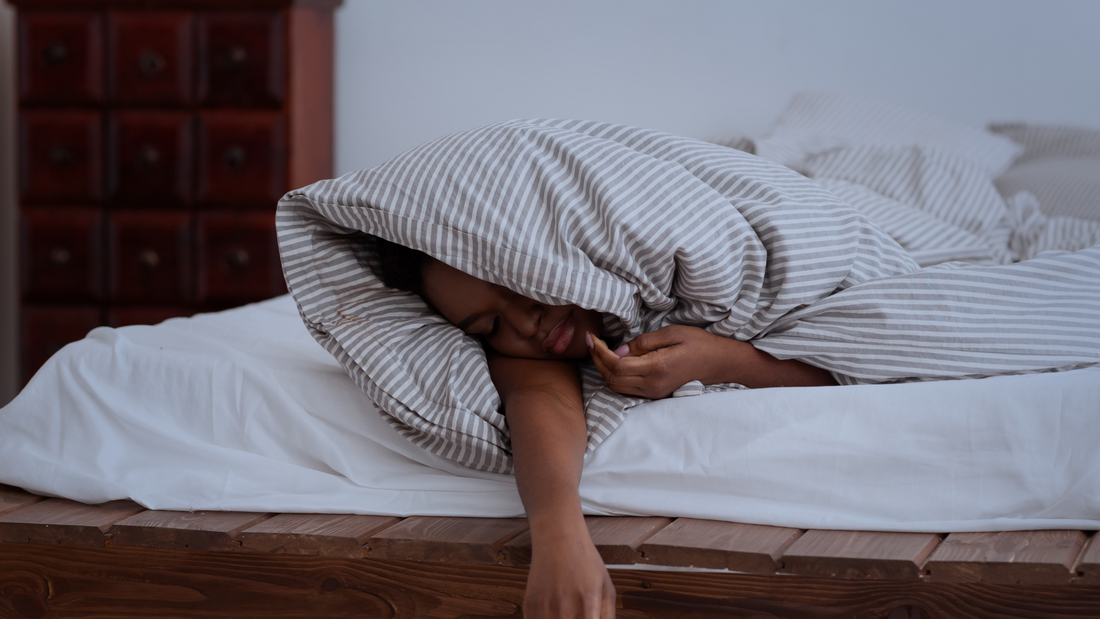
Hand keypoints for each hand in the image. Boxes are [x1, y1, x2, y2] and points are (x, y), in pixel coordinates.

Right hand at [524, 526, 614, 618]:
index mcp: (589, 604)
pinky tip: (555, 613)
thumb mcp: (606, 589)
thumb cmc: (586, 564)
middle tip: (578, 615)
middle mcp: (565, 607)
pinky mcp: (530, 606)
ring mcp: (544, 608)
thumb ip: (608, 618)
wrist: (557, 539)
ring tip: (567, 613)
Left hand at [587, 325, 734, 398]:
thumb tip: (618, 350)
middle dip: (596, 360)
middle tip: (591, 342)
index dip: (599, 352)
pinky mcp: (655, 395)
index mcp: (657, 368)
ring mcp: (653, 393)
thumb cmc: (698, 343)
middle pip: (611, 378)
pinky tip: (613, 361)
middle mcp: (652, 385)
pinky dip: (614, 376)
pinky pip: (626, 389)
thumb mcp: (671, 333)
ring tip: (599, 350)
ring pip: (616, 386)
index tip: (591, 337)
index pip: (616, 365)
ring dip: (603, 369)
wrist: (718, 362)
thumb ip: (642, 343)